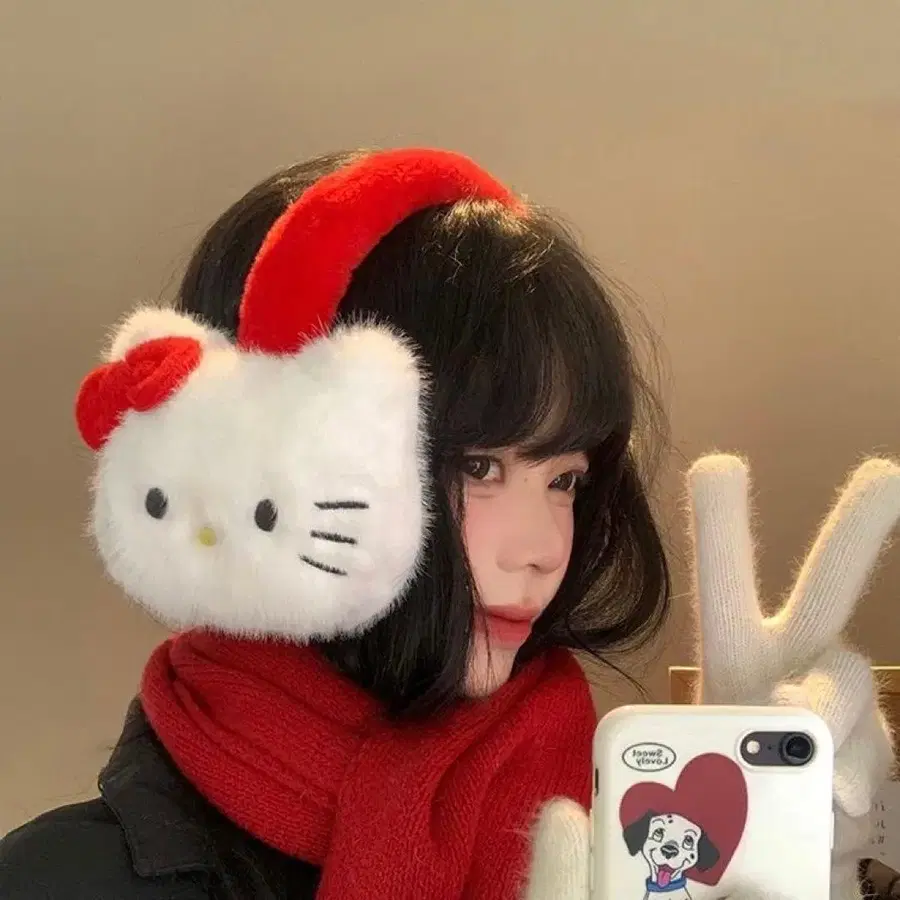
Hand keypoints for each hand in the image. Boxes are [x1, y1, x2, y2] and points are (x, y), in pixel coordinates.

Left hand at [523, 453, 899, 899]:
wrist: (773, 831)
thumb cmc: (715, 775)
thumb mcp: (687, 760)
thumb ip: (715, 754)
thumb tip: (816, 758)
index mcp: (734, 646)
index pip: (724, 576)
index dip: (722, 522)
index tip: (719, 465)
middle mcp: (795, 659)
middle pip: (827, 586)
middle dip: (859, 529)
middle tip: (888, 477)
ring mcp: (838, 703)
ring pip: (850, 679)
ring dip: (829, 713)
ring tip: (805, 760)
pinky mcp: (872, 751)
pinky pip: (869, 755)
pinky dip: (851, 781)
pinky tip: (834, 803)